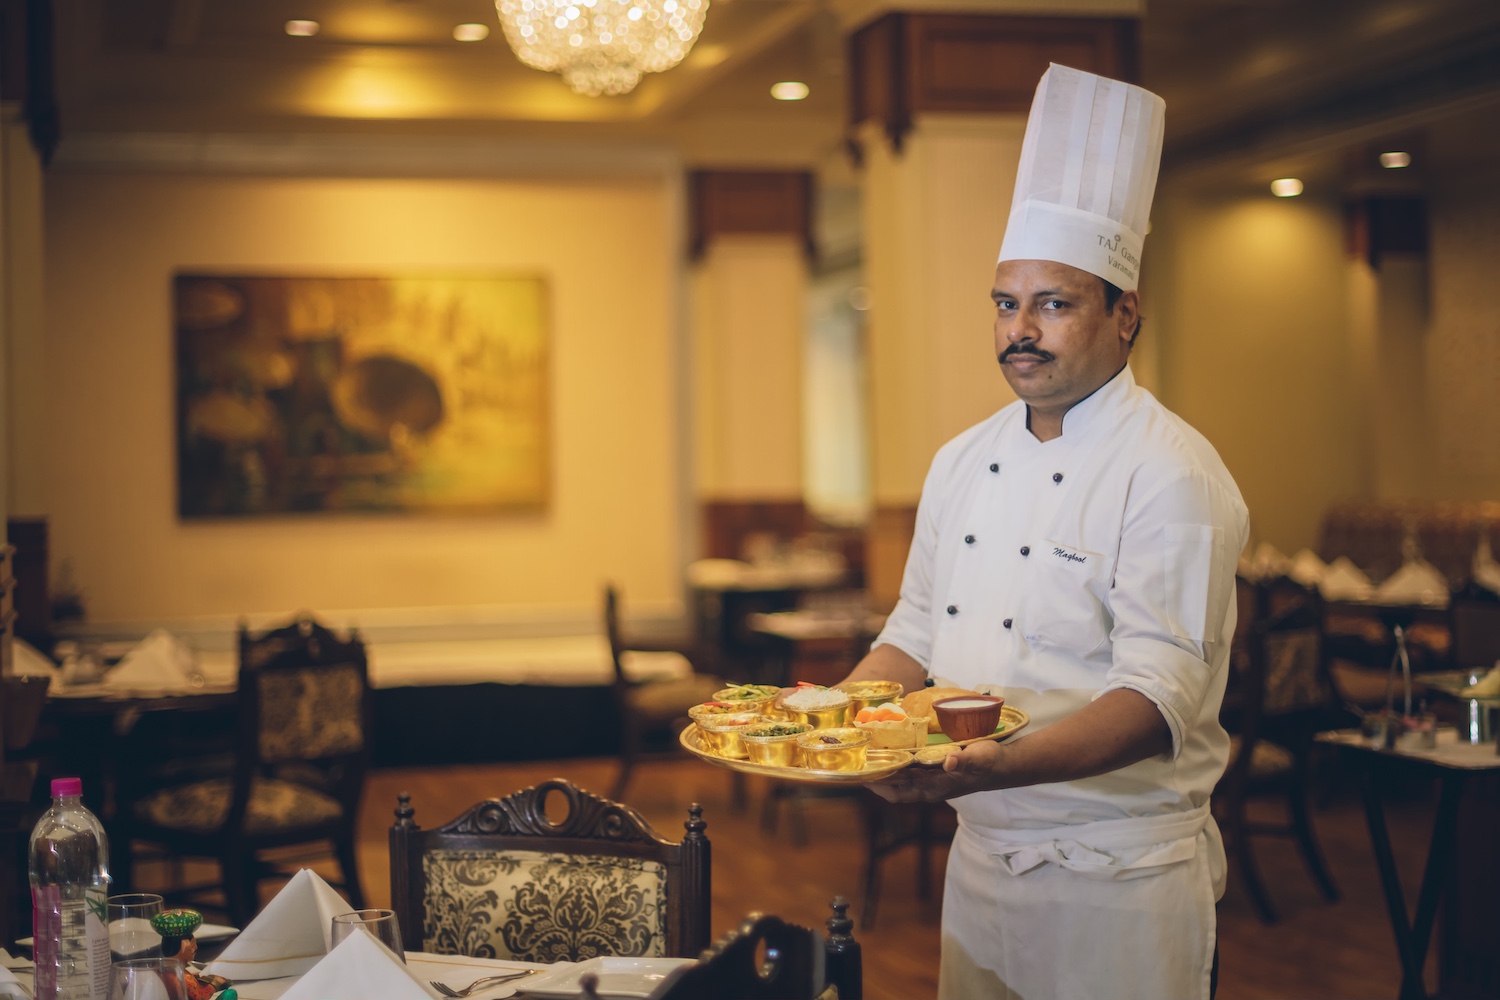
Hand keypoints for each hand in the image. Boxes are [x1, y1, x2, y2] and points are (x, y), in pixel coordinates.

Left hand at [868, 740, 1007, 801]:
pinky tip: (888, 748)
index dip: (879, 784)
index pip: (899, 790)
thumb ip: (964, 761)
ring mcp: (930, 781)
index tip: (862, 772)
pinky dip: (895, 762)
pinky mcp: (933, 771)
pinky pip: (908, 771)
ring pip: (899, 780)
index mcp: (935, 787)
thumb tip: (948, 762)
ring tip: (865, 753)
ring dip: (883, 769)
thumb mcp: (979, 758)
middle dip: (874, 778)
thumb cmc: (990, 762)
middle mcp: (929, 787)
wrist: (1003, 766)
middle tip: (856, 760)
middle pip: (893, 788)